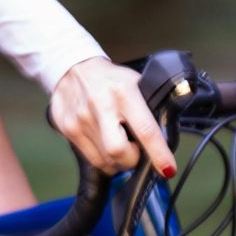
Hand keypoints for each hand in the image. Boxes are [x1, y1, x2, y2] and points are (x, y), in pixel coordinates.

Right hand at [51, 57, 176, 177]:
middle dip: (132, 160)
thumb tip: (167, 136)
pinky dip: (103, 159)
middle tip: (135, 152)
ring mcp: (81, 120)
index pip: (145, 129)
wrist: (72, 67)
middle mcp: (100, 106)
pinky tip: (104, 144)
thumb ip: (150, 107)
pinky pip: (91, 159)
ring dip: (118, 161)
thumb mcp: (135, 83)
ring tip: (119, 144)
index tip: (167, 169)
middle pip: (118, 152)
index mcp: (124, 93)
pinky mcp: (68, 129)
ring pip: (105, 161)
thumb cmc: (109, 79)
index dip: (158, 154)